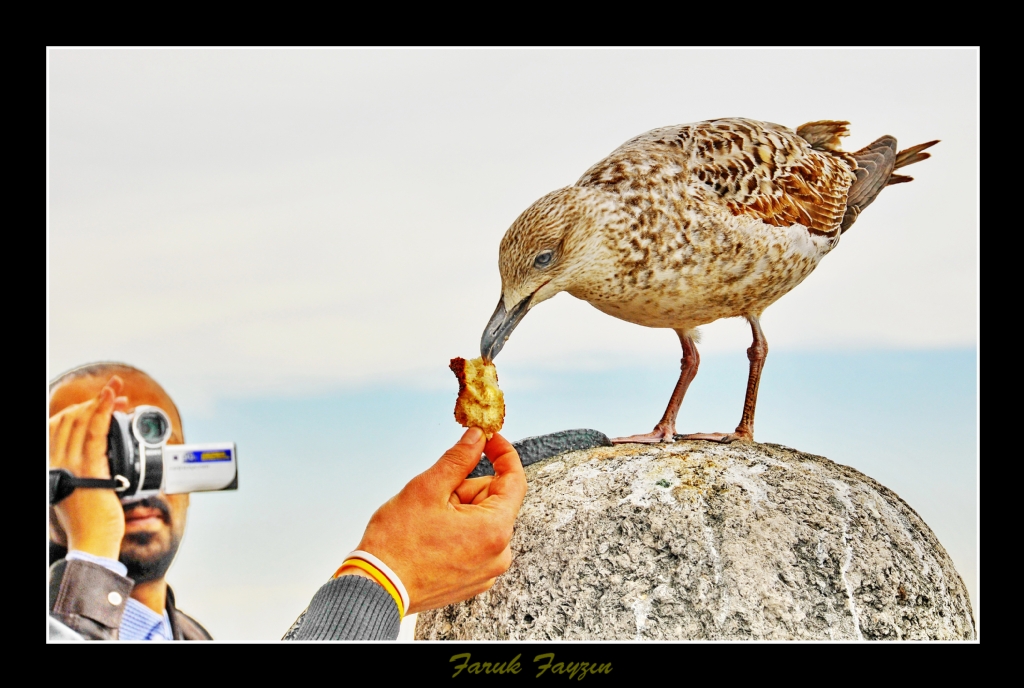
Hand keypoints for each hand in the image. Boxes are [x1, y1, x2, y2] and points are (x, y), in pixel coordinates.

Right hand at [48, 376, 127, 559]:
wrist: (91, 546)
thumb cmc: (90, 524)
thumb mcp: (80, 492)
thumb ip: (84, 474)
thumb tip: (100, 459)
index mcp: (52, 467)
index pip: (57, 428)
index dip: (78, 411)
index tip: (102, 405)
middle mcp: (56, 463)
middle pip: (68, 421)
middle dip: (92, 403)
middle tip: (116, 395)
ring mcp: (70, 465)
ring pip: (81, 423)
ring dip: (100, 402)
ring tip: (116, 390)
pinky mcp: (88, 469)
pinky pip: (94, 433)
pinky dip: (103, 412)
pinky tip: (111, 400)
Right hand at [341, 427, 527, 613]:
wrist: (376, 589)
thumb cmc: (397, 544)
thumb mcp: (428, 488)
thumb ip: (459, 458)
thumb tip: (477, 437)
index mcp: (494, 529)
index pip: (515, 480)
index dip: (502, 453)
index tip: (488, 439)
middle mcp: (499, 554)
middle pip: (493, 501)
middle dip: (465, 490)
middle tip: (435, 496)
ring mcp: (487, 571)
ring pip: (481, 521)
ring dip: (459, 511)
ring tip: (429, 522)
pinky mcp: (473, 581)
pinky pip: (474, 543)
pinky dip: (457, 532)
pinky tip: (431, 538)